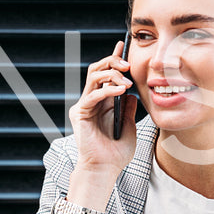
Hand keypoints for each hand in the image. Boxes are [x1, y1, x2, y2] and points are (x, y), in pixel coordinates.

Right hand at [68, 39, 136, 176]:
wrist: (105, 170)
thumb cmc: (116, 153)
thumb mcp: (130, 127)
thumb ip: (129, 110)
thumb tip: (133, 94)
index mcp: (103, 103)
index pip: (106, 74)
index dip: (114, 58)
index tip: (123, 44)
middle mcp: (91, 101)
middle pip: (97, 70)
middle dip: (112, 61)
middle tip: (127, 63)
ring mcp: (84, 106)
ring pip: (93, 77)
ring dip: (111, 74)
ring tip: (126, 80)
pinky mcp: (80, 114)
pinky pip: (92, 95)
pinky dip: (107, 90)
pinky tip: (120, 90)